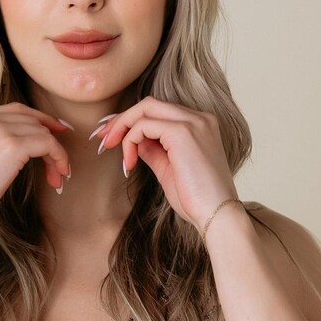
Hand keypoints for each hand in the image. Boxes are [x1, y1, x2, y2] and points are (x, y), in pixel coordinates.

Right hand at [0, 104, 72, 233]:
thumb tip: (25, 144)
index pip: (17, 110)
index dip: (40, 119)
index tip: (56, 131)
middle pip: (32, 120)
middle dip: (50, 141)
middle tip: (58, 165)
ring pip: (43, 132)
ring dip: (55, 154)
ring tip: (55, 176)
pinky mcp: (12, 146)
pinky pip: (48, 144)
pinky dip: (58, 157)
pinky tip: (58, 173)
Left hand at [96, 96, 237, 234]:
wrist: (217, 216)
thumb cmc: (196, 200)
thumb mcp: (168, 169)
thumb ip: (153, 150)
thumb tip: (133, 141)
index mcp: (200, 125)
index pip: (159, 111)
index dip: (131, 121)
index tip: (112, 137)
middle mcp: (199, 118)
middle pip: (149, 104)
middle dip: (121, 119)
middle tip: (103, 139)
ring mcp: (193, 122)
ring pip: (145, 109)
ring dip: (123, 128)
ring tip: (113, 150)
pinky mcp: (183, 132)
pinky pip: (144, 125)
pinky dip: (130, 141)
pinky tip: (130, 163)